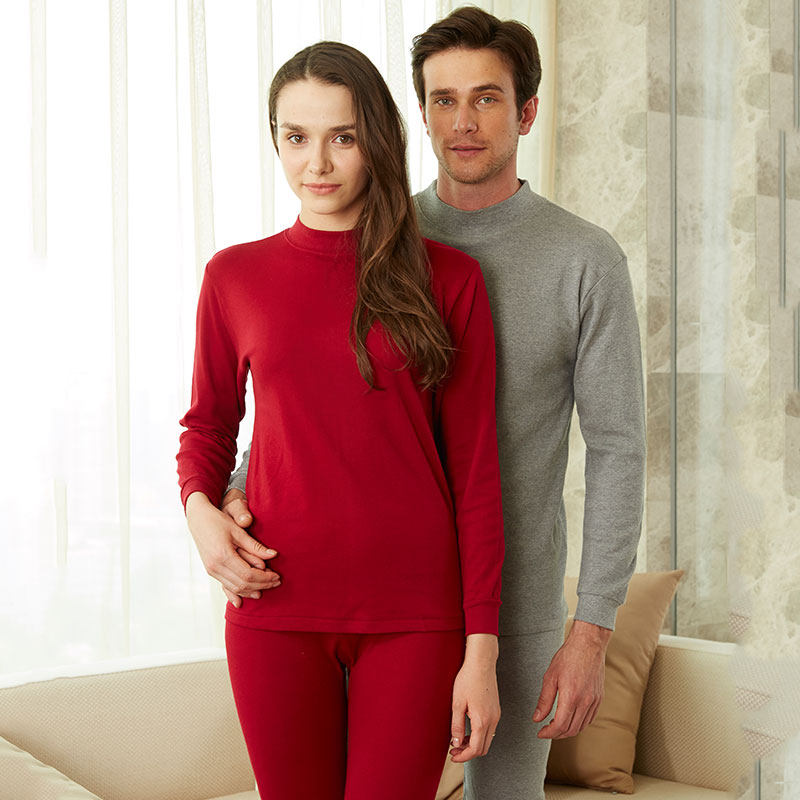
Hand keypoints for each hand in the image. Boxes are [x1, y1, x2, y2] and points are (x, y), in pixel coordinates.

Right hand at [219, 488, 282, 605]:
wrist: (198, 519)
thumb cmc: (219, 521)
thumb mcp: (238, 531)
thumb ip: (255, 546)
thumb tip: (274, 555)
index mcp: (223, 556)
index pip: (248, 574)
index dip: (264, 578)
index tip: (277, 576)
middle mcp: (215, 566)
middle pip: (243, 584)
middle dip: (262, 584)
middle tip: (277, 582)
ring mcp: (211, 570)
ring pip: (234, 588)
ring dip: (251, 590)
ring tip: (267, 587)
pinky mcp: (211, 571)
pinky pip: (225, 586)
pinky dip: (235, 594)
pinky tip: (241, 602)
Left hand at [449, 634, 500, 761]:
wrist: (481, 663)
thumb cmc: (468, 679)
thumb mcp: (457, 703)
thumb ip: (457, 725)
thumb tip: (456, 742)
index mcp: (483, 720)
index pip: (475, 749)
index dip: (463, 757)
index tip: (453, 756)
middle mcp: (493, 720)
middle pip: (483, 748)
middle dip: (468, 753)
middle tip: (454, 750)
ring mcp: (496, 715)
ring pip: (487, 740)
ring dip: (474, 744)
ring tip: (459, 740)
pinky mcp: (496, 710)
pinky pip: (490, 730)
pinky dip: (479, 735)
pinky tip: (468, 730)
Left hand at [533, 619, 610, 738]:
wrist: (588, 644)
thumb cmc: (568, 657)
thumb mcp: (550, 676)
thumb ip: (544, 700)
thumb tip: (536, 718)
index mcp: (571, 697)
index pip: (560, 726)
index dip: (548, 733)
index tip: (540, 732)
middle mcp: (585, 702)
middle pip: (571, 730)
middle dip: (557, 734)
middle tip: (546, 730)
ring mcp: (594, 701)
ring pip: (581, 727)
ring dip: (568, 731)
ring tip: (556, 725)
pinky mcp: (599, 698)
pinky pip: (590, 719)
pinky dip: (579, 724)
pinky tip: (570, 718)